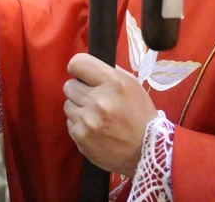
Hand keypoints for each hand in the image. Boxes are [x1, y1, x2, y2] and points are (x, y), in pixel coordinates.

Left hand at [63, 53, 156, 176]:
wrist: (146, 151)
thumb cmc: (139, 114)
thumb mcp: (132, 85)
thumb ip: (110, 71)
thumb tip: (88, 65)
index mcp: (113, 83)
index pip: (77, 63)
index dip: (78, 68)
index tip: (82, 75)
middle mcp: (99, 100)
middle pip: (69, 85)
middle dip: (79, 90)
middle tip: (93, 98)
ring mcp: (88, 120)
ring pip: (67, 104)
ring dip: (79, 108)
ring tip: (95, 115)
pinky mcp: (81, 136)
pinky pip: (69, 122)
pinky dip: (79, 124)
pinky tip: (95, 128)